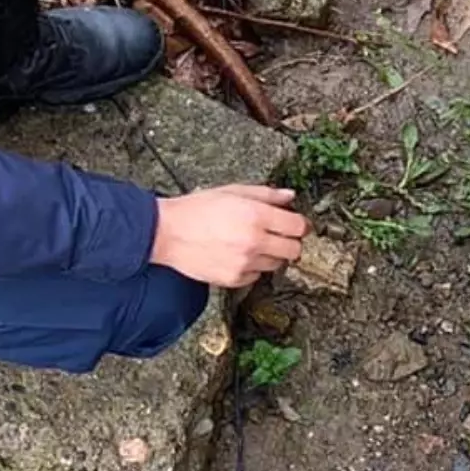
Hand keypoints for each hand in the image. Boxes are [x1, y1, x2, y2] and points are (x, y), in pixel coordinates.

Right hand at [150, 184, 308, 287]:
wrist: (168, 233)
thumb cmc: (197, 208)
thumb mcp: (232, 191)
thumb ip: (266, 194)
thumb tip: (290, 196)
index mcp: (255, 215)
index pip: (298, 226)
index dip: (301, 224)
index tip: (298, 223)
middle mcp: (254, 241)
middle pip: (294, 249)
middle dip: (290, 241)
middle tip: (279, 234)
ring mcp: (245, 263)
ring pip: (278, 264)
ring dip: (272, 254)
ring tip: (252, 242)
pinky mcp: (235, 279)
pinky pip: (258, 275)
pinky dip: (254, 266)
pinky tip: (238, 254)